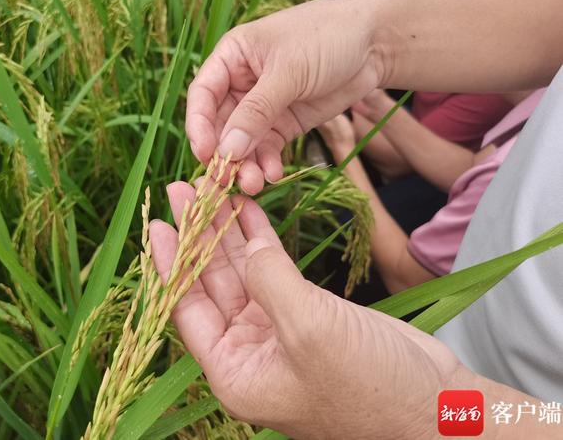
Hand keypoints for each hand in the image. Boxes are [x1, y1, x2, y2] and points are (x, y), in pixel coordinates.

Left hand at [150, 181, 465, 438]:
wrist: (437, 407)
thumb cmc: (370, 387)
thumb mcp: (310, 331)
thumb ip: (269, 281)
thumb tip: (245, 242)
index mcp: (235, 372)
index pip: (188, 309)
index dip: (172, 262)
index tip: (161, 222)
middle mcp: (249, 353)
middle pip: (212, 285)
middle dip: (198, 237)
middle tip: (185, 193)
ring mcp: (278, 331)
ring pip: (243, 273)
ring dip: (229, 232)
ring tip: (213, 190)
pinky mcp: (307, 315)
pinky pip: (274, 270)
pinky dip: (262, 240)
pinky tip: (248, 211)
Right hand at [186, 0, 387, 193]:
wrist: (376, 43)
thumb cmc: (327, 36)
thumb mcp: (289, 71)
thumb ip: (257, 111)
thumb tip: (226, 149)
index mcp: (233, 57)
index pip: (203, 94)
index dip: (199, 125)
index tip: (205, 153)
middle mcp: (242, 82)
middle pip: (220, 124)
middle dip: (225, 153)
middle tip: (228, 180)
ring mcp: (264, 105)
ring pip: (244, 141)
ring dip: (246, 164)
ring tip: (255, 184)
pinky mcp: (286, 122)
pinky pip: (268, 147)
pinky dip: (268, 162)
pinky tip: (273, 174)